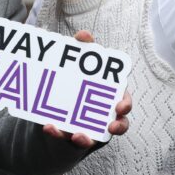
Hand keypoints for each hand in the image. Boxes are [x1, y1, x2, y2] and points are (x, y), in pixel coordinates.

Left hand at [41, 30, 130, 146]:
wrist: (54, 105)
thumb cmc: (74, 85)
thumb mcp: (77, 68)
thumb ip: (82, 53)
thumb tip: (85, 34)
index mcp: (108, 98)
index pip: (123, 101)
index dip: (125, 105)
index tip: (120, 107)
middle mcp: (103, 117)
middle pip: (118, 124)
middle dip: (118, 126)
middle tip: (111, 126)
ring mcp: (88, 130)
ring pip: (94, 139)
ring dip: (87, 139)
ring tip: (77, 136)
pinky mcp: (68, 137)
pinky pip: (66, 140)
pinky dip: (58, 134)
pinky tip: (49, 127)